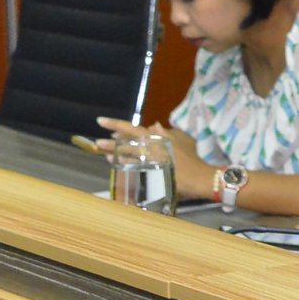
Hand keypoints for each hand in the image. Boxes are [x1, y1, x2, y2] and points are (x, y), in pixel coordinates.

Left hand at [96, 118, 213, 199]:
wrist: (201, 178)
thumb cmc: (192, 160)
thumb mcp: (180, 142)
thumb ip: (165, 134)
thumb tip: (154, 125)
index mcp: (159, 138)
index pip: (134, 128)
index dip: (117, 124)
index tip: (102, 122)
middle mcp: (152, 146)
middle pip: (127, 141)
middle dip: (111, 140)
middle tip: (97, 140)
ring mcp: (150, 159)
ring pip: (127, 152)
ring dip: (113, 151)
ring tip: (101, 150)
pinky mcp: (151, 171)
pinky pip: (131, 166)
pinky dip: (121, 163)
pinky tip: (112, 163)